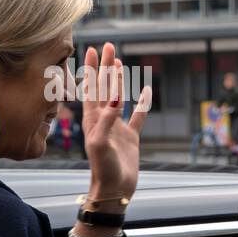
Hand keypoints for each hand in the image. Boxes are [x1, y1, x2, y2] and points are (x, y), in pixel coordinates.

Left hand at [80, 42, 151, 202]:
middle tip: (108, 46)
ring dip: (119, 79)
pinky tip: (145, 91)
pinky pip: (137, 116)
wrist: (114, 190)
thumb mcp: (100, 144)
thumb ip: (106, 121)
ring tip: (119, 62)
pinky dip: (142, 103)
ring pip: (119, 96)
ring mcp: (117, 127)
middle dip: (105, 66)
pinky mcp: (130, 137)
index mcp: (93, 119)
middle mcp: (103, 119)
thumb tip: (114, 100)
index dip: (92, 68)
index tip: (92, 49)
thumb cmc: (103, 169)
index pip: (92, 87)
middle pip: (104, 86)